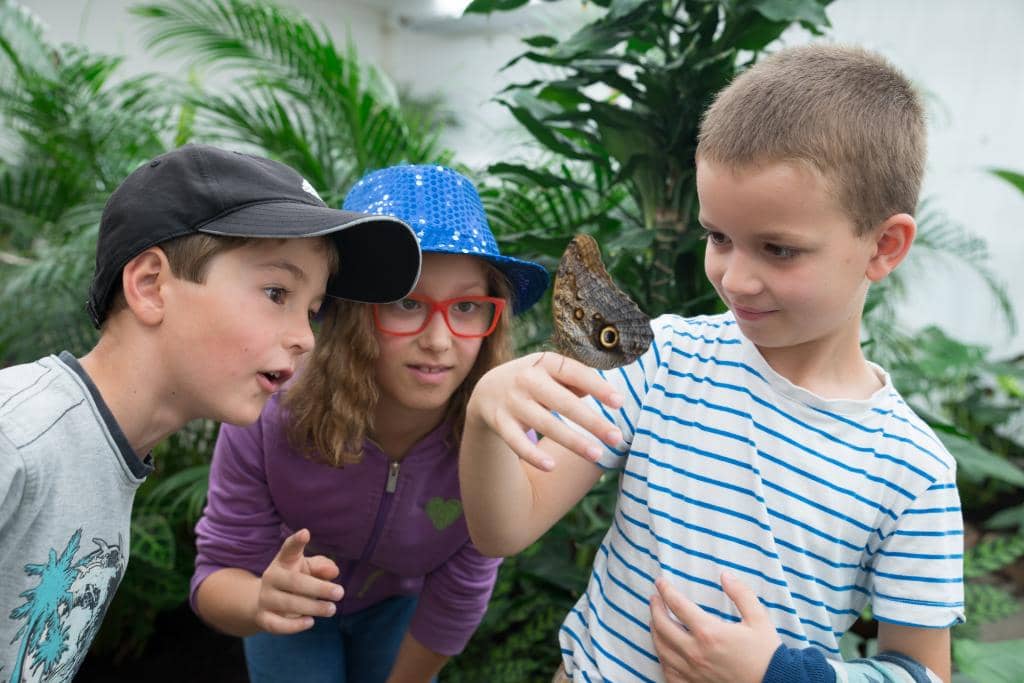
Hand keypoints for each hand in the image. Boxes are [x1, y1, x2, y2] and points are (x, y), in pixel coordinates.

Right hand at [254, 529, 343, 633]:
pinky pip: (277, 624)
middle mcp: (271, 577)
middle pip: (295, 581)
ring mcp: (265, 597)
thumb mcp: (308, 569)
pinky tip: (311, 622)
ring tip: (331, 609)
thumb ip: (322, 567)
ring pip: (288, 603)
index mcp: (284, 561)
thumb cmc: (295, 580)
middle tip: (340, 593)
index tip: (306, 533)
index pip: (289, 549)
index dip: (296, 541)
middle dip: (319, 588)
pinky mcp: (263, 617)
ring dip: (313, 607)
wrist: (265, 602)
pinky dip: (294, 626)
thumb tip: (333, 572)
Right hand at [467, 351, 623, 470]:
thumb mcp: (553, 372)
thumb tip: (610, 394)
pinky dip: (533, 455)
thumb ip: (578, 380)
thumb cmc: (536, 381)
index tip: (620, 403)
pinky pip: (517, 442)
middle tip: (616, 438)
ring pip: (546, 424)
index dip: (598, 388)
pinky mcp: (500, 422)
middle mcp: (527, 379)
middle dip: (592, 422)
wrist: (488, 389)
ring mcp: (513, 401)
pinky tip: (551, 466)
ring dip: (572, 441)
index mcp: (546, 363)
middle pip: (564, 403)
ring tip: (597, 455)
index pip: (576, 373)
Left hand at [650, 573, 780, 682]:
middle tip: (654, 599)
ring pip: (661, 650)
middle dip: (655, 609)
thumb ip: (741, 594)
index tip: (660, 582)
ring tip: (655, 621)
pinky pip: (668, 672)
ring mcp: (692, 671)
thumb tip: (725, 575)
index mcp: (709, 632)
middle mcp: (695, 652)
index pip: (678, 605)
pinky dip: (662, 659)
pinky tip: (663, 651)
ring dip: (655, 632)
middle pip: (662, 626)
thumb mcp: (759, 618)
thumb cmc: (766, 653)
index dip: (666, 591)